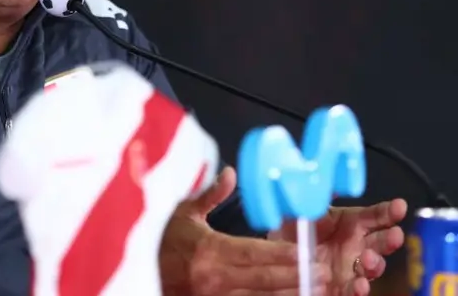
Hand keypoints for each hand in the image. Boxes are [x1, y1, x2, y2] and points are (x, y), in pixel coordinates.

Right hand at [159, 166, 330, 294]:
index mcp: (209, 250)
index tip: (306, 255)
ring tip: (315, 292)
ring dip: (287, 295)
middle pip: (263, 280)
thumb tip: (231, 173)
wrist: (133, 267)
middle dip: (296, 278)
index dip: (281, 255)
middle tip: (325, 276)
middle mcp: (213, 278)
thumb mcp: (182, 211)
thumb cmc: (158, 239)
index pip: (253, 253)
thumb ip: (210, 194)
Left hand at [271, 199, 407, 295]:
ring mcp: (353, 268)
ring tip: (369, 259)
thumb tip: (325, 174)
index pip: (377, 215)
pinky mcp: (344, 288)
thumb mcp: (304, 209)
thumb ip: (317, 194)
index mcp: (352, 222)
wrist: (279, 257)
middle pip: (383, 241)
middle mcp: (358, 245)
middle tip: (395, 235)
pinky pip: (356, 290)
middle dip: (391, 238)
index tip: (399, 206)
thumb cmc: (295, 230)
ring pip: (374, 267)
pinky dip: (359, 289)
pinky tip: (359, 286)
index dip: (390, 211)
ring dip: (376, 263)